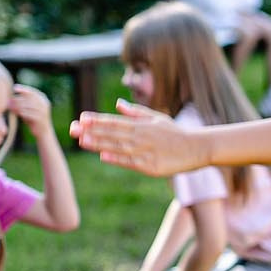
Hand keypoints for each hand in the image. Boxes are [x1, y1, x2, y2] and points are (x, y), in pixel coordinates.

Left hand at [10, 83, 51, 136]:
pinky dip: (22, 113)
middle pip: (30, 98)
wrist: (43, 132)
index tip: (14, 88)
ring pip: (29, 106)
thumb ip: (23, 102)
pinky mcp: (41, 119)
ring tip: (10, 107)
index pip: (32, 91)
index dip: (23, 89)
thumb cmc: (33, 119)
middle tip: (9, 100)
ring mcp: (44, 111)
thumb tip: (10, 97)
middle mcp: (44, 103)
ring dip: (19, 106)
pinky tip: (17, 113)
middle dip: (19, 99)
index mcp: (42, 98)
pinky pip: (30, 114)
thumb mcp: (29, 108)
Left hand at [71, 102, 192, 176]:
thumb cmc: (177, 133)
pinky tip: (103, 156)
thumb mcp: (157, 118)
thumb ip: (135, 112)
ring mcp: (145, 152)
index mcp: (141, 125)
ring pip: (117, 147)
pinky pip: (130, 162)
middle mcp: (141, 137)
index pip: (115, 121)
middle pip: (112, 133)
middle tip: (72, 129)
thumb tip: (117, 103)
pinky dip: (116, 159)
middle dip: (91, 131)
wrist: (198, 148)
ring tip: (82, 141)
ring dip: (99, 144)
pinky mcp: (150, 167)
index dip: (97, 120)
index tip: (81, 118)